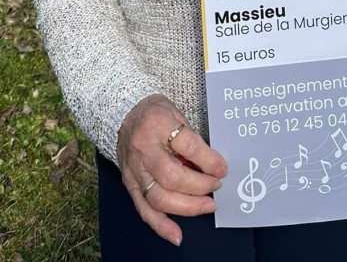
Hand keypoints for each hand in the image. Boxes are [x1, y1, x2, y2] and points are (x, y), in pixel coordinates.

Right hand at [117, 94, 226, 245]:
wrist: (123, 113)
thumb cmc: (154, 112)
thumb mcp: (176, 113)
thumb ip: (191, 138)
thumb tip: (212, 165)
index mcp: (157, 123)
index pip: (188, 145)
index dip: (208, 160)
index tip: (222, 169)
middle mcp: (144, 149)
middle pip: (173, 176)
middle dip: (200, 186)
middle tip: (216, 186)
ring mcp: (135, 169)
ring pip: (160, 198)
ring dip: (187, 207)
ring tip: (207, 206)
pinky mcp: (130, 184)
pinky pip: (144, 209)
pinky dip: (161, 225)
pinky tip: (177, 235)